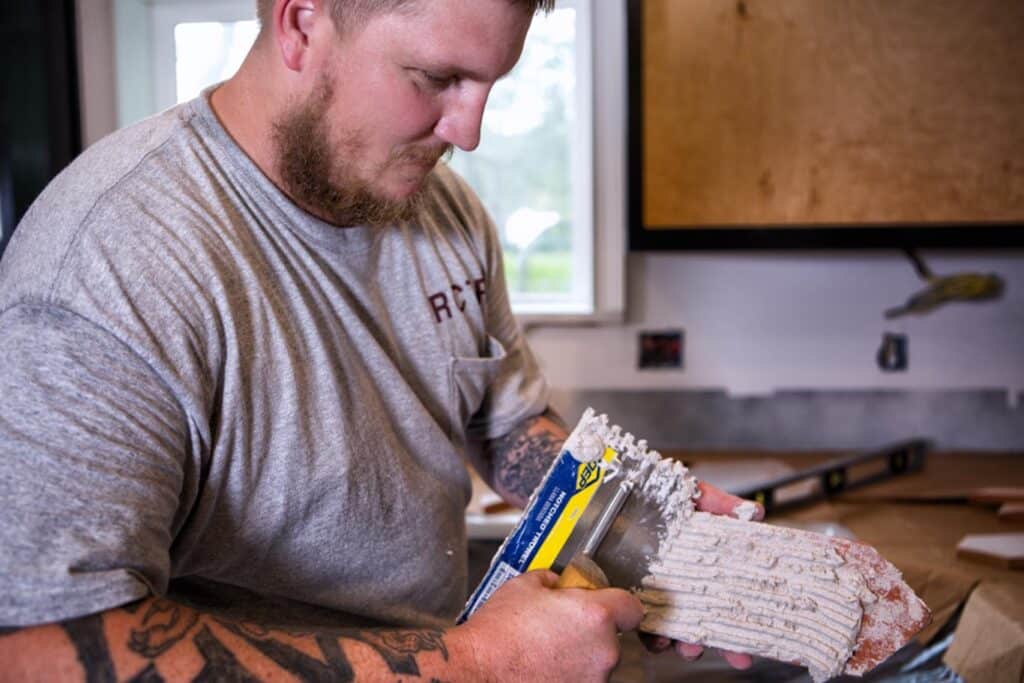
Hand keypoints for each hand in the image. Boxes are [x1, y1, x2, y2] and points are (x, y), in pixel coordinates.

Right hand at [454, 570, 643, 681]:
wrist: (477, 670)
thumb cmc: (499, 632)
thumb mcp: (525, 586)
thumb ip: (553, 581)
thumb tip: (558, 584)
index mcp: (595, 615)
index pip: (632, 608)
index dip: (617, 605)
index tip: (604, 605)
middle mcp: (603, 650)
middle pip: (611, 637)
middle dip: (590, 632)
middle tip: (559, 628)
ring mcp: (594, 680)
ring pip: (597, 663)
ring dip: (579, 656)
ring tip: (545, 652)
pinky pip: (582, 680)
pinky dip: (568, 676)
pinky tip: (543, 668)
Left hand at [638, 480, 764, 668]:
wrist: (599, 487)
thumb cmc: (642, 488)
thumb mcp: (685, 491)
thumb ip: (718, 503)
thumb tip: (755, 514)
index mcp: (690, 557)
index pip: (718, 589)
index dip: (735, 611)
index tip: (752, 632)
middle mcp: (671, 576)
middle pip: (700, 613)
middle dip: (718, 637)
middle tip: (734, 653)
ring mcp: (647, 586)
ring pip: (672, 623)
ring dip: (685, 641)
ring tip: (691, 646)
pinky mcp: (621, 591)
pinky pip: (638, 619)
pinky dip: (652, 633)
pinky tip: (660, 637)